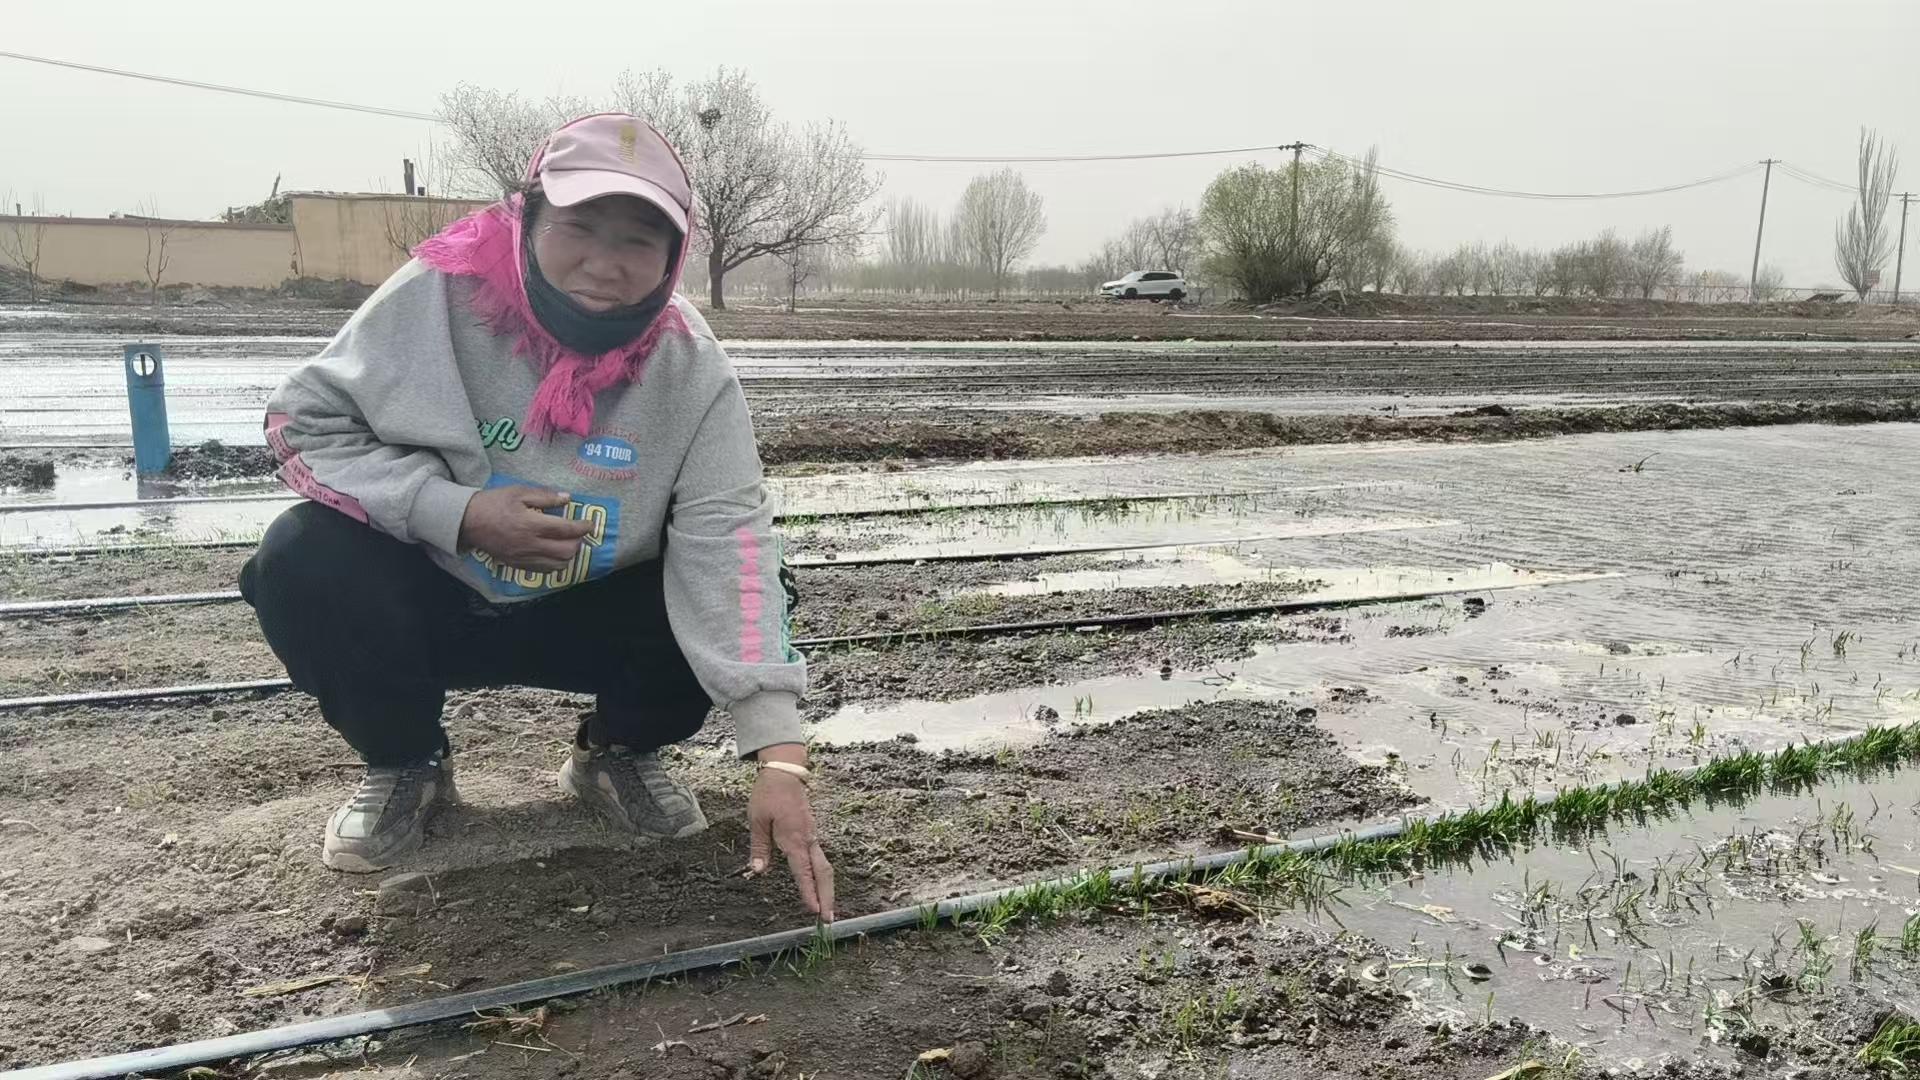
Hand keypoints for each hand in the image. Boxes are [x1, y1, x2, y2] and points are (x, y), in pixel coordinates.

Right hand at [457, 486, 593, 571]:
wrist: (468, 522)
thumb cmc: (494, 503)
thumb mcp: (519, 492)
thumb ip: (545, 496)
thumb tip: (568, 499)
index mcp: (531, 524)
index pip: (566, 530)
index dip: (583, 527)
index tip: (590, 524)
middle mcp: (530, 545)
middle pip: (567, 551)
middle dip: (578, 542)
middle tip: (578, 532)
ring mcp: (524, 558)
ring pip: (558, 565)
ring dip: (569, 554)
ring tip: (567, 542)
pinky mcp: (518, 565)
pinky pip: (544, 570)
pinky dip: (555, 563)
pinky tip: (554, 553)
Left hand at [745, 745, 833, 921]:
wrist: (786, 770)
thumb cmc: (768, 794)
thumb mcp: (757, 820)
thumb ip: (759, 847)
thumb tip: (758, 872)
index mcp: (793, 838)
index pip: (803, 872)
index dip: (809, 893)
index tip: (814, 911)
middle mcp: (808, 839)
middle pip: (823, 873)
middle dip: (827, 897)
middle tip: (828, 920)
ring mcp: (812, 836)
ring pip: (824, 866)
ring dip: (827, 888)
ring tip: (826, 908)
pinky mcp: (811, 832)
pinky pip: (820, 857)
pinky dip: (822, 875)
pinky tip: (819, 885)